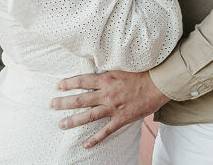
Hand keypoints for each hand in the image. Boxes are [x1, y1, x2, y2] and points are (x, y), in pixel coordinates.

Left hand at [51, 70, 168, 147]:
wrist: (160, 84)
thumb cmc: (145, 73)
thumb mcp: (124, 67)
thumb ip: (110, 71)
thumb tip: (99, 68)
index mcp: (107, 79)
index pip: (83, 81)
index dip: (69, 83)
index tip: (58, 85)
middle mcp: (107, 94)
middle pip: (81, 99)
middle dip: (64, 102)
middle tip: (52, 104)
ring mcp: (113, 107)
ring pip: (89, 116)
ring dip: (73, 121)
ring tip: (61, 124)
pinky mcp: (122, 118)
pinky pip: (106, 131)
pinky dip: (95, 138)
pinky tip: (86, 144)